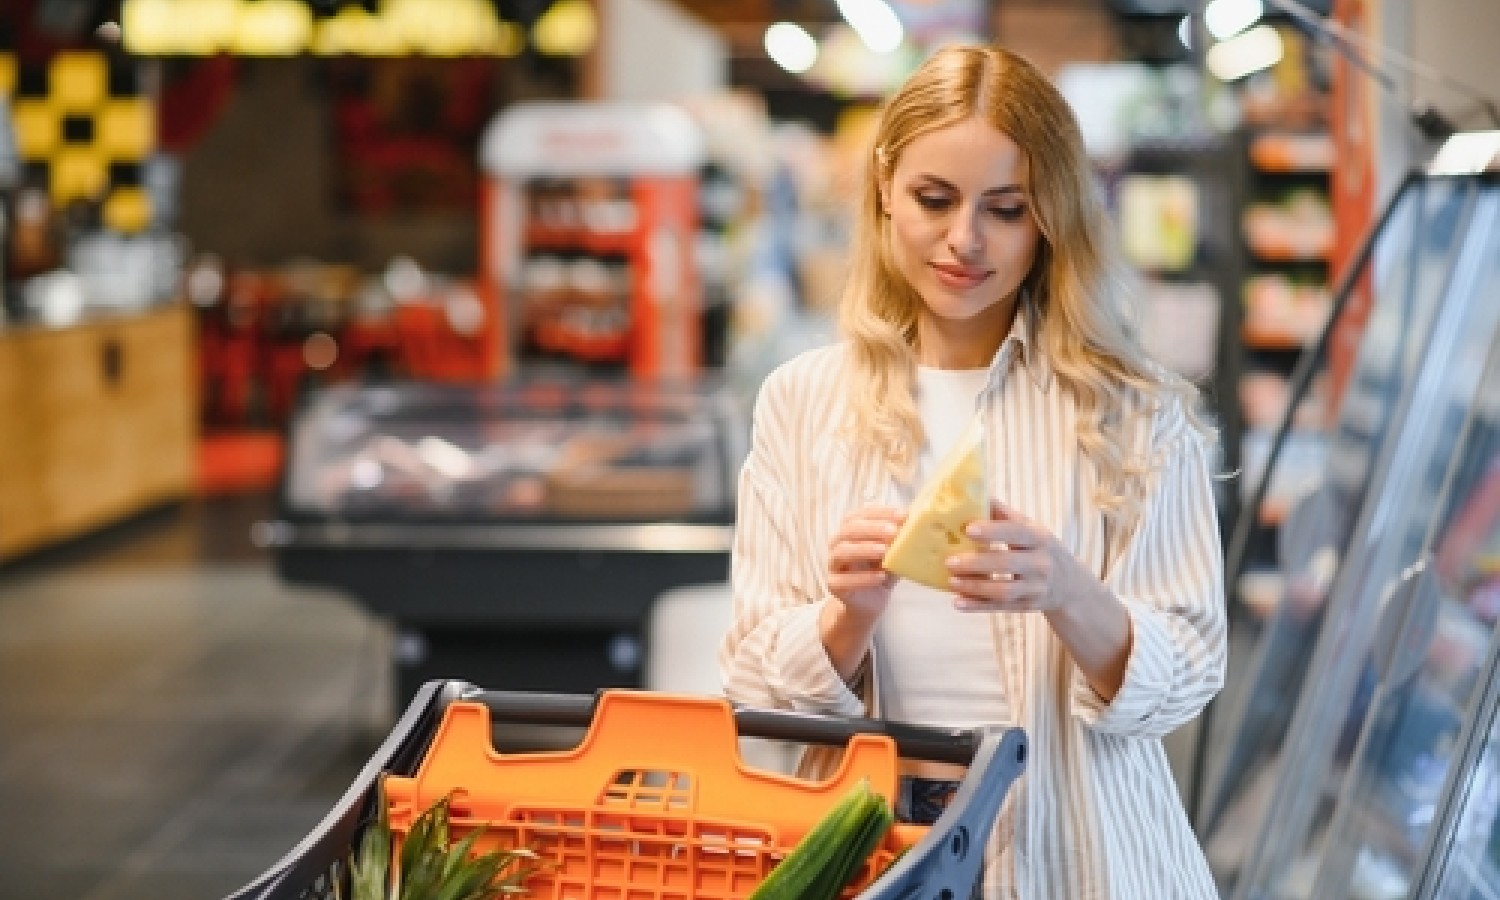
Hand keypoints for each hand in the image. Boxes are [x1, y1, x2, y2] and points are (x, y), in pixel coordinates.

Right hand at [826, 505, 904, 620]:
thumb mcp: (893, 552)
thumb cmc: (881, 569)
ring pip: (842, 551)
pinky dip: (862, 578)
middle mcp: (838, 542)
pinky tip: (880, 577)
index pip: (862, 514)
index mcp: (851, 528)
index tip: (903, 515)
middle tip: (893, 531)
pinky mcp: (833, 584)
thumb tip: (920, 522)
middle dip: (872, 528)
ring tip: (884, 551)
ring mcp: (833, 563)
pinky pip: (843, 580)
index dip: (881, 512)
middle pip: (849, 529)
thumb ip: (900, 539)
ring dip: (864, 549)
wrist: (870, 601)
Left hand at [945, 501, 1094, 612]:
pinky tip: (957, 603)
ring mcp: (1036, 588)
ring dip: (974, 587)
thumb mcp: (1031, 528)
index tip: (968, 528)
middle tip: (949, 561)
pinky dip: (978, 606)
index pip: (1017, 532)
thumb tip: (974, 493)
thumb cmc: (1040, 548)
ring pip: (1003, 590)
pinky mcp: (1028, 606)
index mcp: (1040, 538)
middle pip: (1007, 564)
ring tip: (951, 581)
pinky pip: (1001, 608)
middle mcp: (1041, 563)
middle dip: (976, 563)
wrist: (1070, 585)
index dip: (993, 530)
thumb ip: (1004, 515)